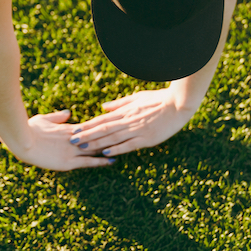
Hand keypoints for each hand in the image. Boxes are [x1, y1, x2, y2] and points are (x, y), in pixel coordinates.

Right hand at [12, 109, 117, 170]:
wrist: (22, 141)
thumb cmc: (29, 129)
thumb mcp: (44, 119)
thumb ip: (58, 117)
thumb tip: (69, 113)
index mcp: (69, 128)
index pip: (90, 126)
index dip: (103, 126)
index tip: (115, 123)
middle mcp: (74, 138)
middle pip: (97, 136)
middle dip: (111, 136)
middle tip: (127, 132)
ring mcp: (72, 150)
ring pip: (96, 148)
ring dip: (110, 148)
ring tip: (125, 146)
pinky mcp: (68, 162)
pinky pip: (88, 161)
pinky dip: (101, 161)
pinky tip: (112, 161)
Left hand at [68, 88, 191, 157]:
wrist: (179, 103)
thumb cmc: (159, 99)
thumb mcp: (137, 97)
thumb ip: (120, 104)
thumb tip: (103, 107)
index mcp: (126, 111)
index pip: (103, 119)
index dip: (88, 125)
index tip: (75, 129)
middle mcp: (129, 121)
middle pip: (104, 129)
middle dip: (87, 135)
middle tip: (72, 140)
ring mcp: (137, 130)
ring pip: (113, 137)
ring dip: (97, 143)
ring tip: (83, 147)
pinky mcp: (147, 138)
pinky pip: (129, 144)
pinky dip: (117, 148)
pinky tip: (106, 152)